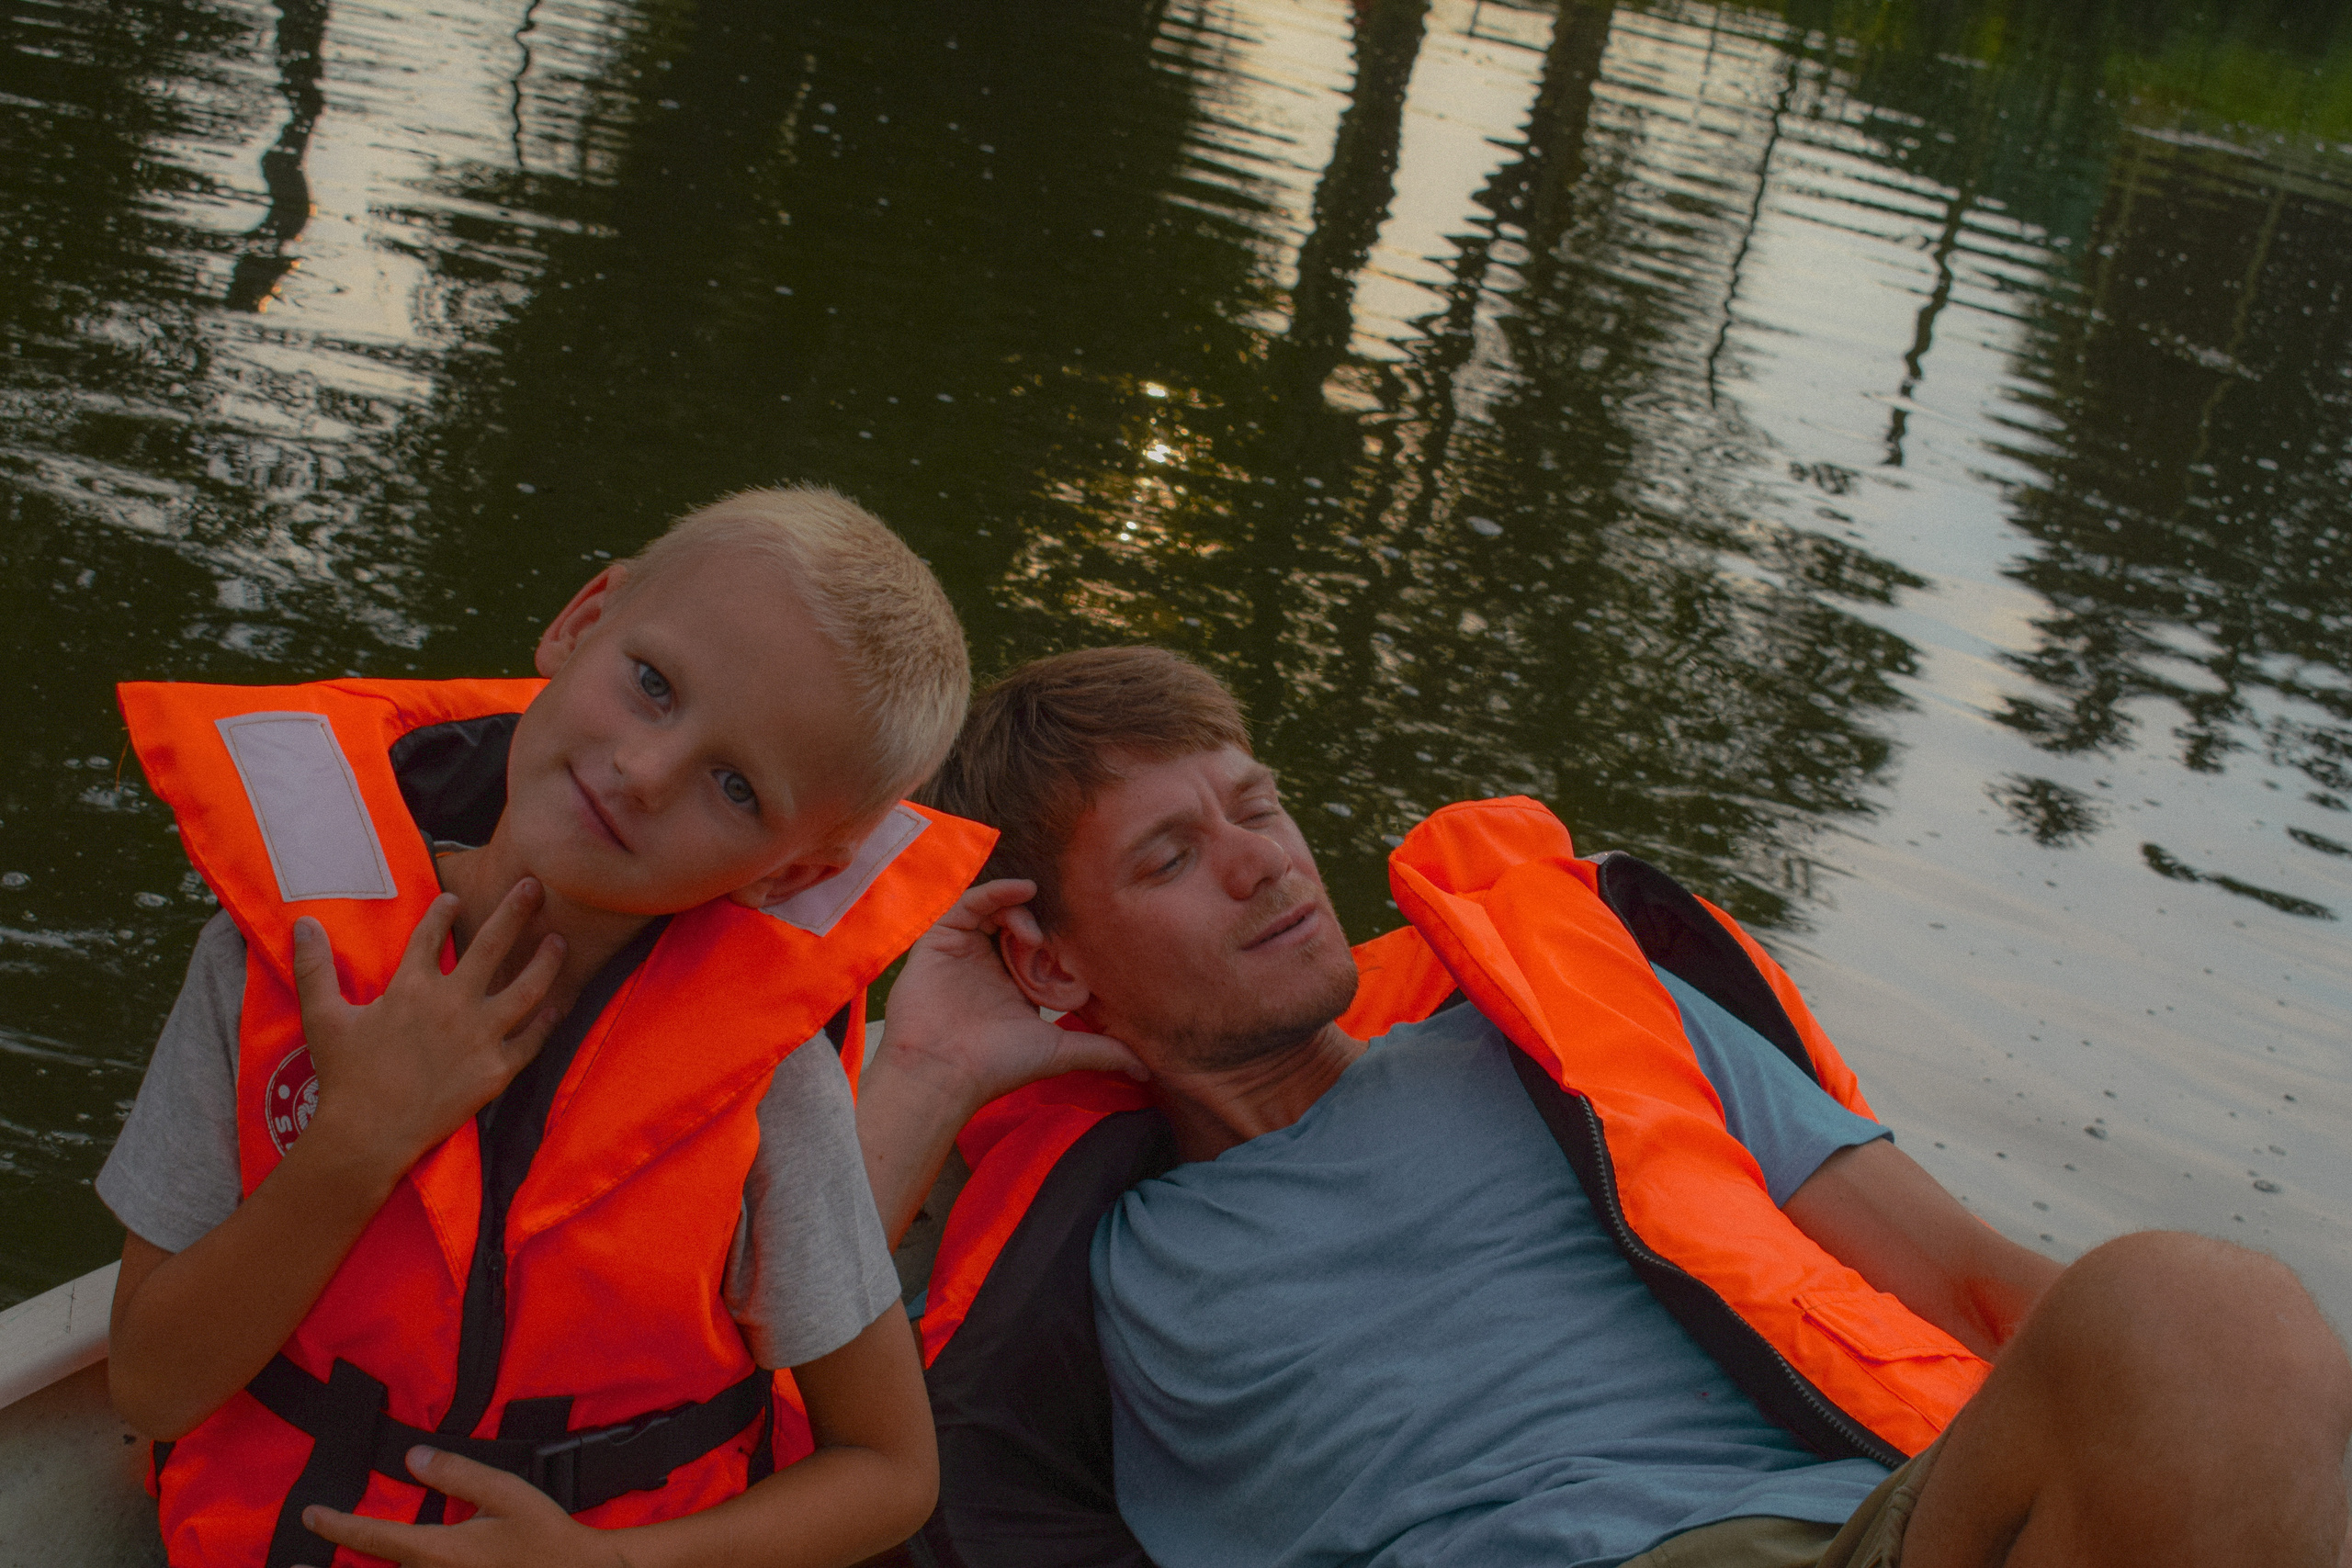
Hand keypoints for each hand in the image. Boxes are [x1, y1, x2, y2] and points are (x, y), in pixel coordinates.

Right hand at [294, 881, 564, 1174]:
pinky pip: (531, 1040)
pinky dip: (547, 1022)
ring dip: (545, 962)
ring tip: (560, 941)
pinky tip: (558, 1005)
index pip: (430, 937)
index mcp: (411, 988)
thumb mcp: (323, 1017)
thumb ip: (314, 968)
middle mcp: (453, 1003)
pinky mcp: (497, 1069)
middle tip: (534, 887)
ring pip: (526, 989)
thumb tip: (303, 923)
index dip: (443, 913)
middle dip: (515, 912)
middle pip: (491, 947)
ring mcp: (480, 1036)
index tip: (455, 898)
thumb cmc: (344, 1077)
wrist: (370, 1134)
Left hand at [301, 1446, 621, 1567]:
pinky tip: (394, 1565)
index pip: (373, 1538)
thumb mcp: (506, 1494)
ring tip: (327, 1564)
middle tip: (292, 1564)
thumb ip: (457, 1473)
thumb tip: (413, 1457)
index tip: (309, 1515)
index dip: (336, 1526)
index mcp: (439, 1551)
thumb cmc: (545, 1537)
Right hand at [880, 879, 1143, 1108]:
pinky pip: (969, 902)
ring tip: (1036, 932)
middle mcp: (989, 963)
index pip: (1043, 946)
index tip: (1089, 941)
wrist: (943, 1074)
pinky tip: (1023, 890)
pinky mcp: (940, 938)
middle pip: (1021, 921)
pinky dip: (997, 891)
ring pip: (997, 907)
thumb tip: (1148, 1070)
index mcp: (1015, 985)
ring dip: (1022, 908)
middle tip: (1060, 934)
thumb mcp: (1059, 1052)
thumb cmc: (997, 1066)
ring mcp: (964, 949)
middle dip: (1044, 920)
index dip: (1064, 939)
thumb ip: (1101, 1051)